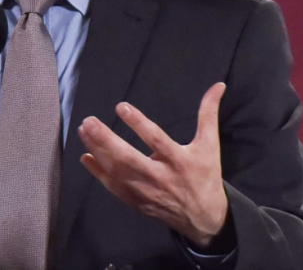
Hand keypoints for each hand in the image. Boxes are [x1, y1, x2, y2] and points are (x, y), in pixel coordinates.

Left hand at [78, 82, 228, 248]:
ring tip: (84, 131)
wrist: (203, 218)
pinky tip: (86, 156)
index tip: (121, 107)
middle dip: (106, 141)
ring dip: (98, 151)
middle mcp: (159, 177)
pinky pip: (113, 187)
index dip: (138, 124)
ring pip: (117, 172)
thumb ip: (209, 114)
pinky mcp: (135, 201)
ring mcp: (145, 191)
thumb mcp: (210, 145)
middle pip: (128, 159)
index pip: (156, 140)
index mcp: (179, 161)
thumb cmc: (204, 175)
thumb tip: (218, 85)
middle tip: (89, 122)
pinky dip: (98, 173)